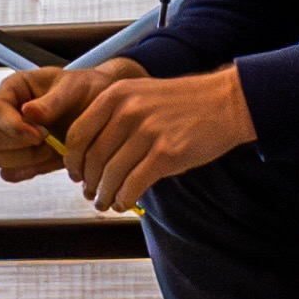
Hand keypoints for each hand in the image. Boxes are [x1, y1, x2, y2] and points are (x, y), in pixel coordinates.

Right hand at [0, 63, 93, 182]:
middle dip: (18, 145)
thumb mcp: (74, 88)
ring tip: (51, 148)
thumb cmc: (85, 91)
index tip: (40, 134)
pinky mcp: (18, 158)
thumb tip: (29, 111)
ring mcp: (9, 137)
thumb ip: (52, 101)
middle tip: (48, 139)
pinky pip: (8, 173)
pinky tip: (48, 159)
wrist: (100, 110)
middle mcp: (6, 113)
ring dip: (24, 159)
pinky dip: (27, 171)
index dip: (13, 126)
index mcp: (13, 90)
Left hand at [56, 63, 259, 215]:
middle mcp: (128, 111)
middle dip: (89, 182)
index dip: (72, 160)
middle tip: (91, 194)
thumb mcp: (141, 94)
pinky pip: (134, 184)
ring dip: (105, 195)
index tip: (76, 175)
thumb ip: (115, 117)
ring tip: (105, 203)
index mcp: (116, 95)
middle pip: (94, 158)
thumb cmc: (182, 103)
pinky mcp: (167, 153)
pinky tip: (124, 203)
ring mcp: (148, 132)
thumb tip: (91, 157)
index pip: (78, 134)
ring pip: (112, 174)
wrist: (225, 102)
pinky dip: (125, 198)